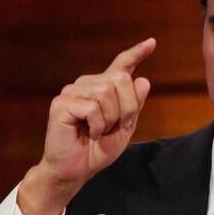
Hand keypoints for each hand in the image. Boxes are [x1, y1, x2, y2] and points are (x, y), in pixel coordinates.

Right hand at [17, 38, 155, 214]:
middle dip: (125, 108)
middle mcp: (86, 85)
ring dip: (109, 119)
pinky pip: (92, 108)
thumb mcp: (124, 130)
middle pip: (120, 80)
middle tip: (113, 128)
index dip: (136, 53)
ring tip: (97, 132)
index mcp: (101, 89)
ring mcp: (72, 92)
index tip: (152, 43)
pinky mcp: (61, 103)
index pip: (120, 66)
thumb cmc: (96, 151)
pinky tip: (88, 133)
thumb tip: (143, 80)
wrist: (75, 171)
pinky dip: (97, 126)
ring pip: (106, 93)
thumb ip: (134, 106)